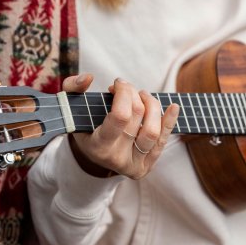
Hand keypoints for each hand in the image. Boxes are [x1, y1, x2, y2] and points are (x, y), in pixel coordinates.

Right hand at [62, 74, 179, 178]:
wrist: (92, 155)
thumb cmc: (84, 126)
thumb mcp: (71, 108)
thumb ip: (72, 88)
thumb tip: (88, 78)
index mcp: (98, 146)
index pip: (120, 117)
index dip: (124, 93)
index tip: (118, 83)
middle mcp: (116, 159)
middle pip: (137, 117)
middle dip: (134, 94)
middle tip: (126, 87)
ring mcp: (133, 165)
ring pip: (153, 131)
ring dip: (152, 105)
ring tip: (142, 96)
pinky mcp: (147, 166)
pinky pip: (163, 141)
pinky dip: (169, 121)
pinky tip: (173, 107)